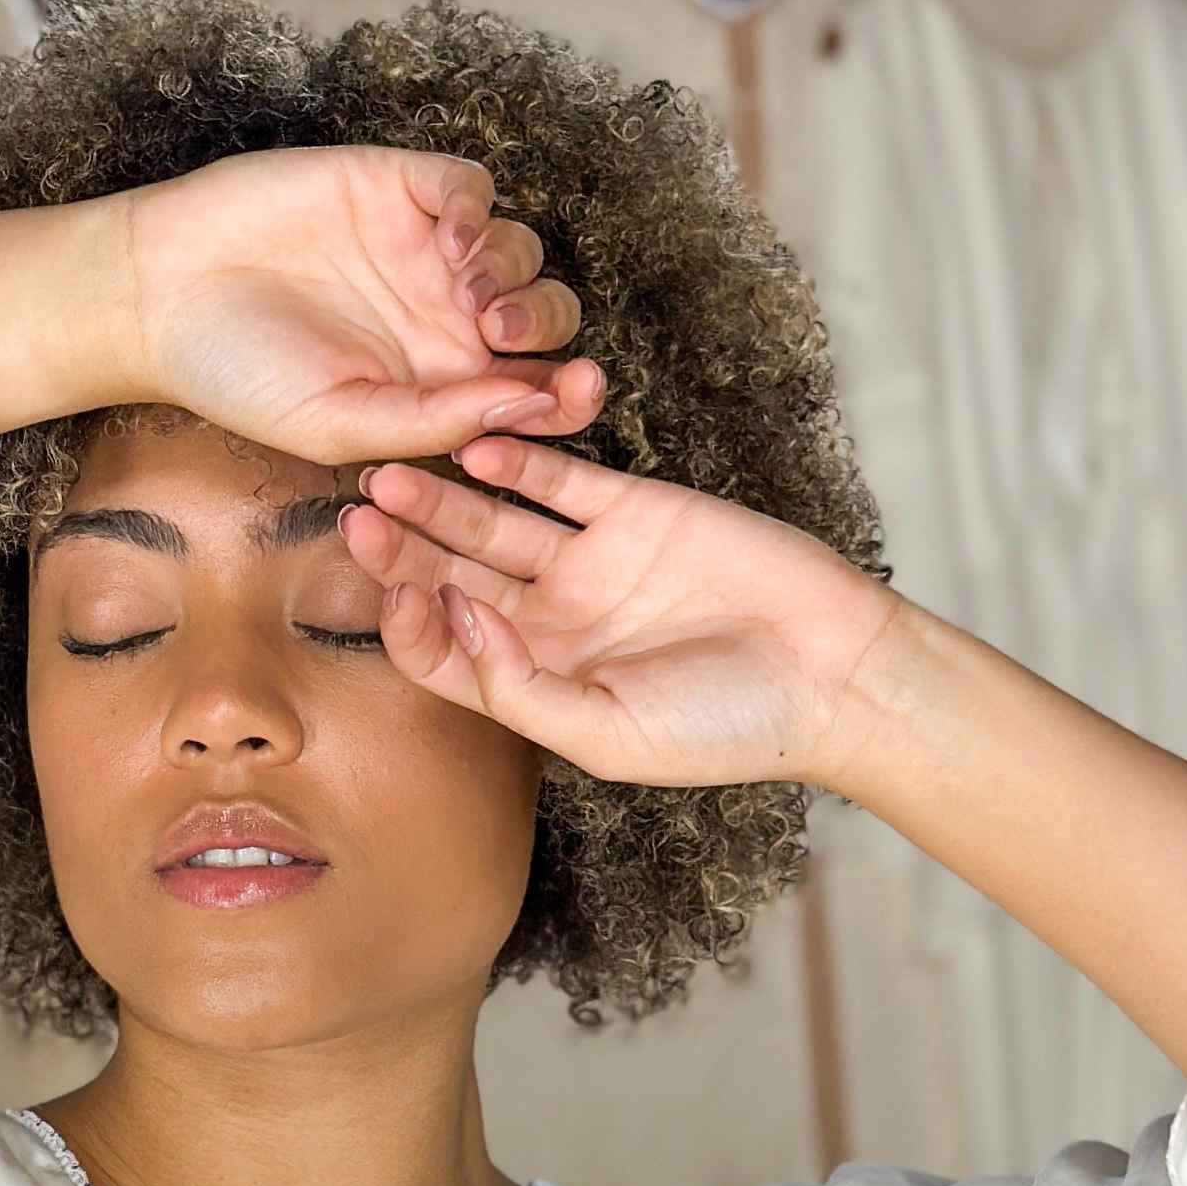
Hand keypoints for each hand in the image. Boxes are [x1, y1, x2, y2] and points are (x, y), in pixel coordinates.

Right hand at [121, 146, 605, 468]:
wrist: (161, 296)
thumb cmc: (240, 376)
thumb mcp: (339, 424)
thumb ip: (433, 422)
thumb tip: (529, 410)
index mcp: (439, 387)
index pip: (533, 388)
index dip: (570, 390)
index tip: (578, 392)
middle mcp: (444, 320)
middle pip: (543, 317)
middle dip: (547, 328)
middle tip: (501, 334)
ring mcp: (424, 251)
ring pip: (517, 251)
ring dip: (511, 272)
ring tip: (465, 292)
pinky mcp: (397, 187)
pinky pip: (470, 188)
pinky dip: (478, 209)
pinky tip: (454, 239)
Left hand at [338, 430, 901, 789]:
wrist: (829, 674)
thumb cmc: (724, 727)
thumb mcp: (607, 736)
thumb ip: (519, 688)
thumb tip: (456, 619)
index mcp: (535, 681)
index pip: (441, 649)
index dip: (407, 625)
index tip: (393, 598)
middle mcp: (550, 619)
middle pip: (452, 575)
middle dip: (401, 550)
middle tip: (356, 517)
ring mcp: (588, 562)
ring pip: (492, 521)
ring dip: (440, 499)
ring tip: (392, 477)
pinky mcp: (634, 511)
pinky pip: (562, 479)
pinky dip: (520, 461)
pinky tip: (475, 449)